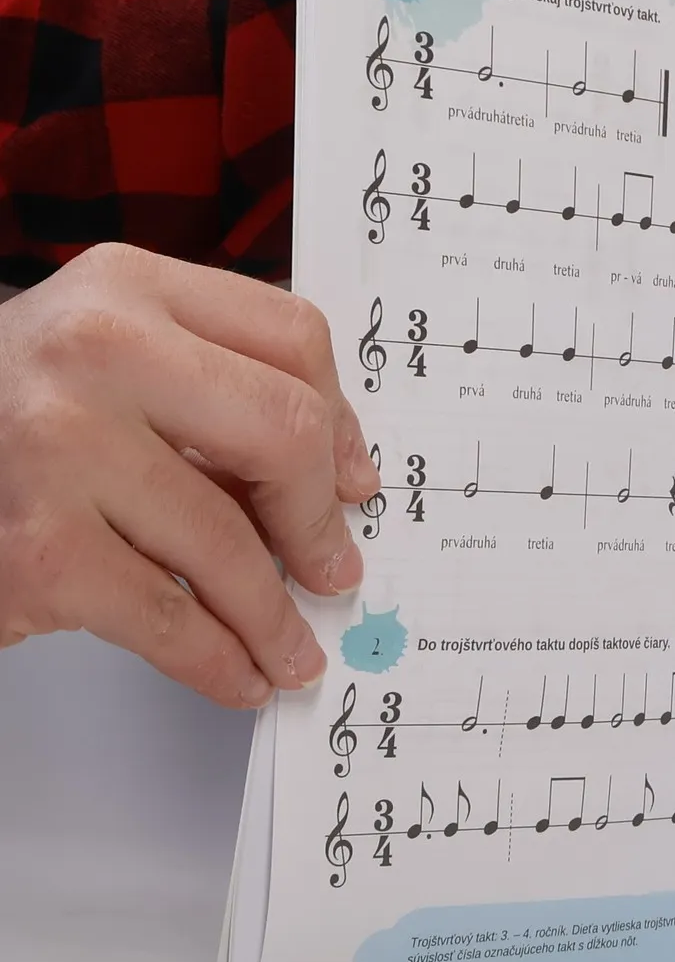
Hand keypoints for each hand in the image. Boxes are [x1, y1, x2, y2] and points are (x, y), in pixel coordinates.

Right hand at [0, 245, 379, 707]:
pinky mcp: (36, 549)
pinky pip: (167, 617)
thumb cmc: (1, 414)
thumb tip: (333, 482)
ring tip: (293, 648)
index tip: (353, 481)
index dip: (341, 423)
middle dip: (318, 521)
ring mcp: (60, 449)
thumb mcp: (102, 356)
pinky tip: (236, 673)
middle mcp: (96, 352)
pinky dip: (216, 659)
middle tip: (334, 570)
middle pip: (282, 432)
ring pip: (228, 543)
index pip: (291, 337)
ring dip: (273, 617)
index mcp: (129, 288)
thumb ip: (209, 385)